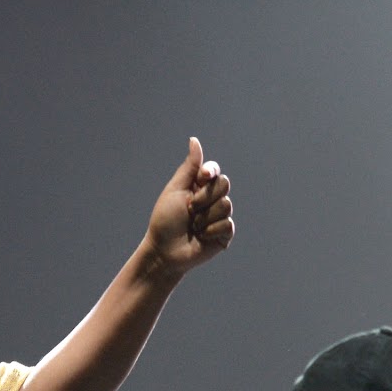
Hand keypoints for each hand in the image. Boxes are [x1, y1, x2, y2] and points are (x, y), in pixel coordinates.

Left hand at [141, 137, 234, 277]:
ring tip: (193, 227)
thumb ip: (189, 167)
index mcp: (200, 188)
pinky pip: (227, 225)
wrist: (164, 250)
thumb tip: (194, 140)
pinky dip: (210, 231)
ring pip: (226, 205)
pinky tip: (201, 237)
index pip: (215, 171)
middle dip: (204, 198)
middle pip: (224, 185)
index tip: (202, 177)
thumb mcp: (175, 190)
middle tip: (189, 209)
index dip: (210, 173)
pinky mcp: (224, 235)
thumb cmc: (165, 220)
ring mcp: (219, 217)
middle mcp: (212, 200)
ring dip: (204, 217)